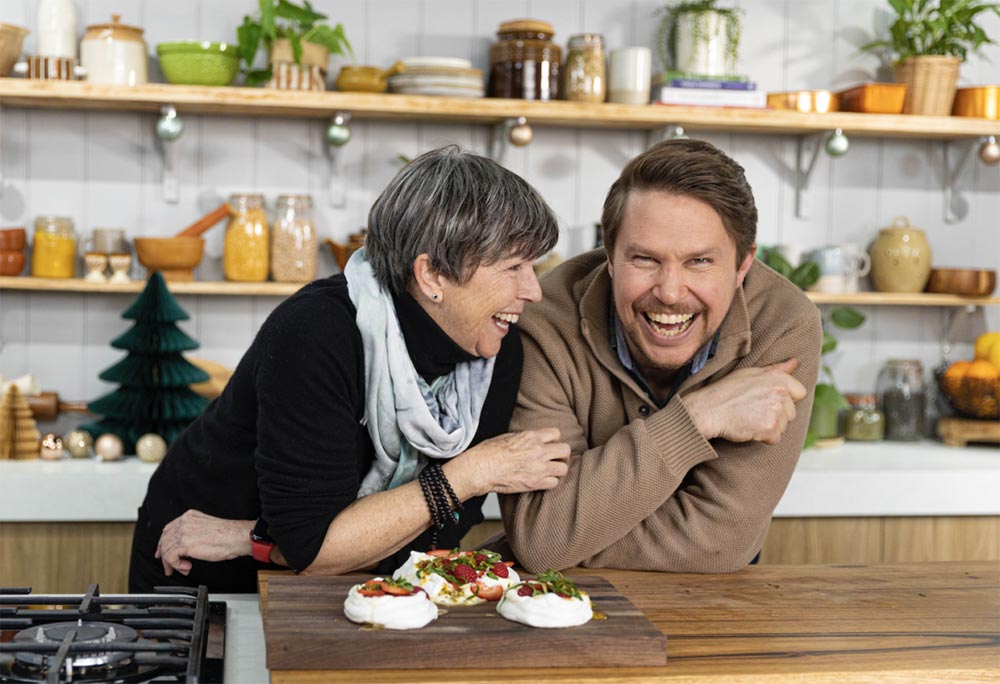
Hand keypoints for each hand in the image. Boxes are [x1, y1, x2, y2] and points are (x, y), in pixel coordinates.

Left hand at [155, 510, 253, 576]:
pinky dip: (176, 565)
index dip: (163, 543)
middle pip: (164, 540)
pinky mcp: (185, 544)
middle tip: (169, 567)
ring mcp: (183, 532)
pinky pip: (171, 557)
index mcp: (189, 517)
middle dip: (164, 556)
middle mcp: (184, 523)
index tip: (162, 553)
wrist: (235, 537)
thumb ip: (192, 532)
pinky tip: (186, 567)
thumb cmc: (227, 535)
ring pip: (166, 550)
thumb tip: (185, 547)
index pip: (168, 529)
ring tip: (183, 569)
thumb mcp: (205, 527)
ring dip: (173, 564)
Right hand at [452, 428, 570, 495]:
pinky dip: (550, 483)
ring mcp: (538, 467)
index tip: (550, 444)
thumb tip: (531, 440)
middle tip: (555, 459)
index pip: (556, 433)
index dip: (554, 439)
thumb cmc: (488, 452)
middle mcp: (538, 451)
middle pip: (565, 450)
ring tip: (550, 471)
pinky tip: (542, 481)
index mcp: (531, 436)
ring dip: (558, 470)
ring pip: (563, 468)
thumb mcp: (507, 436)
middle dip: (561, 455)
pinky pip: (554, 483)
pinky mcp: (534, 483)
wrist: (480, 469)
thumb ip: (524, 438)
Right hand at [684, 358, 806, 444]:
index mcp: (777, 378)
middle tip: (754, 410)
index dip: (785, 398)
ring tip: (750, 418)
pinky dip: (763, 438)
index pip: (799, 392)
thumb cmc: (726, 391)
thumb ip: (776, 369)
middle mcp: (780, 393)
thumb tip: (794, 362)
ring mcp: (775, 411)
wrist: (708, 410)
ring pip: (783, 426)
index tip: (767, 399)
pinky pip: (775, 439)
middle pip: (791, 412)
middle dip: (777, 414)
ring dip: (769, 426)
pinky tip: (749, 428)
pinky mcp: (769, 428)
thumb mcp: (750, 373)